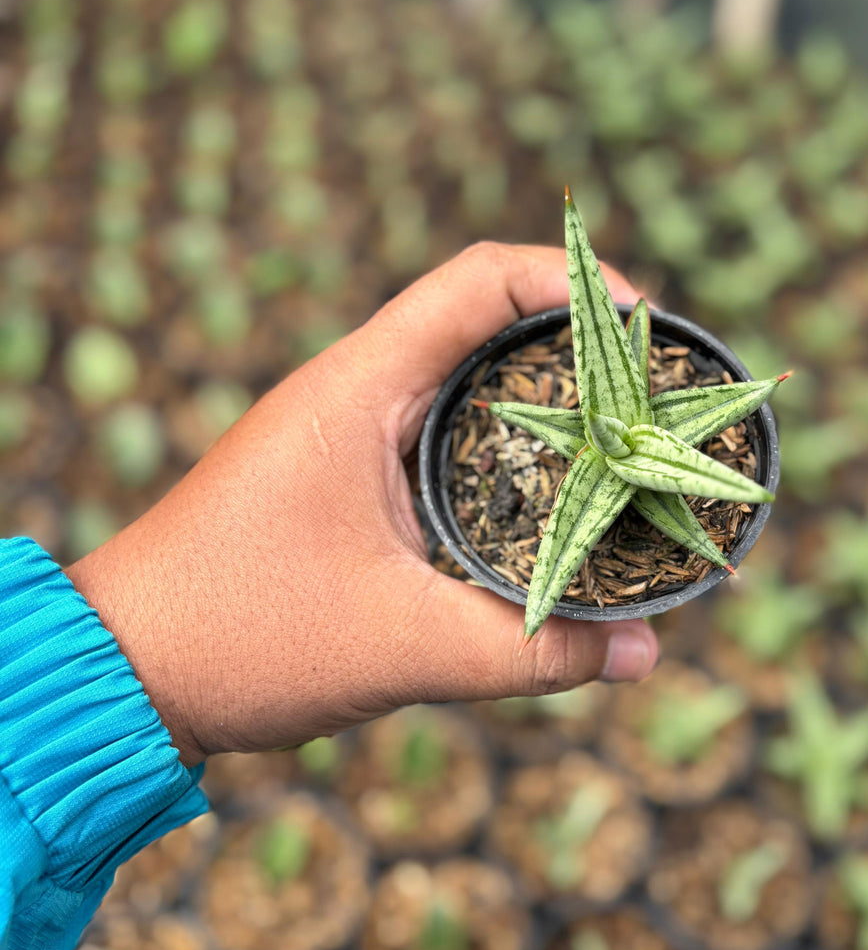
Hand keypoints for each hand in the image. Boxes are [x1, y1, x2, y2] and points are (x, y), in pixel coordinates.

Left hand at [66, 243, 659, 766]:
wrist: (129, 669)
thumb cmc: (242, 638)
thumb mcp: (401, 645)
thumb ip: (529, 650)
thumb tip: (645, 653)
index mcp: (359, 389)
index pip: (476, 281)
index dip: (568, 280)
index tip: (640, 323)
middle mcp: (358, 390)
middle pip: (487, 322)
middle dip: (579, 346)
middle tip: (657, 392)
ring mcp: (353, 430)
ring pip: (470, 382)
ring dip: (547, 400)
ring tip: (627, 438)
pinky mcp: (353, 474)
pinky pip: (448, 435)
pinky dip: (510, 449)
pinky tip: (556, 494)